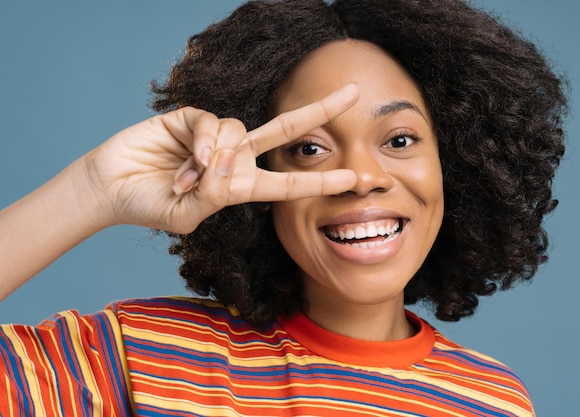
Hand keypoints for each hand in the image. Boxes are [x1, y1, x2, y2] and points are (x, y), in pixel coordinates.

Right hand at [81, 84, 359, 232]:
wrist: (111, 189)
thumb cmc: (151, 207)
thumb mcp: (188, 217)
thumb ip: (213, 196)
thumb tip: (227, 162)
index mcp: (240, 185)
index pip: (287, 183)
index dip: (319, 180)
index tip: (353, 178)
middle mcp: (234, 156)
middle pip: (287, 129)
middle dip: (320, 111)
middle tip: (354, 94)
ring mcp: (215, 136)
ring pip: (240, 132)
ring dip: (213, 162)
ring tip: (185, 179)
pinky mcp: (192, 118)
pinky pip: (213, 124)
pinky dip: (202, 144)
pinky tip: (187, 159)